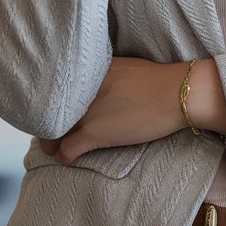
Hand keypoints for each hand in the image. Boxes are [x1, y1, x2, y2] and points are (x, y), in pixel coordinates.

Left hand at [38, 57, 186, 163]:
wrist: (176, 93)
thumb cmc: (159, 80)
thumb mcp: (126, 67)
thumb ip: (106, 73)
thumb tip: (101, 82)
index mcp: (92, 70)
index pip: (61, 86)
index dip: (55, 100)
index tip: (55, 109)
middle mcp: (84, 88)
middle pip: (54, 108)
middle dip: (49, 121)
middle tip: (50, 131)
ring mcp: (88, 110)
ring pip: (54, 130)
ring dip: (51, 141)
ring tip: (52, 146)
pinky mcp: (95, 133)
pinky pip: (67, 149)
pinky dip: (64, 156)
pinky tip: (68, 158)